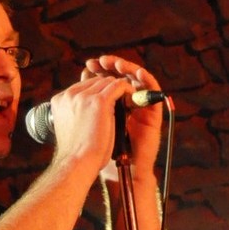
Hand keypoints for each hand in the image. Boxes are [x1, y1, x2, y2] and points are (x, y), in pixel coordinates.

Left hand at [80, 52, 164, 172]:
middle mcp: (127, 104)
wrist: (120, 169)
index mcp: (112, 106)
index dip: (101, 71)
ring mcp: (142, 107)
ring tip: (118, 64)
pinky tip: (137, 73)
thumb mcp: (91, 123)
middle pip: (122, 76)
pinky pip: (152, 90)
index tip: (90, 64)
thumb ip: (87, 105)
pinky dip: (146, 79)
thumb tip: (74, 86)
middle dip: (113, 67)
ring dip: (128, 69)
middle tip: (102, 60)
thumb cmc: (101, 151)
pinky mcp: (154, 113)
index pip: (108, 80)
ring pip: (137, 80)